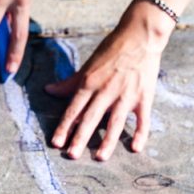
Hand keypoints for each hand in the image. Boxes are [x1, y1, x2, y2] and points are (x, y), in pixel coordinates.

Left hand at [47, 2, 170, 160]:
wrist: (140, 36)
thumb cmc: (112, 49)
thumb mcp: (88, 65)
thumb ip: (70, 82)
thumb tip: (48, 90)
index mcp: (90, 82)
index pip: (74, 108)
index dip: (65, 126)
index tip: (56, 142)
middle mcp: (106, 90)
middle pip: (91, 118)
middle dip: (80, 137)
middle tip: (71, 155)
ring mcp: (126, 95)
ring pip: (115, 122)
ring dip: (107, 141)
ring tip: (99, 157)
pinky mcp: (144, 97)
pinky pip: (142, 119)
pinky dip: (140, 134)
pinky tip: (135, 149)